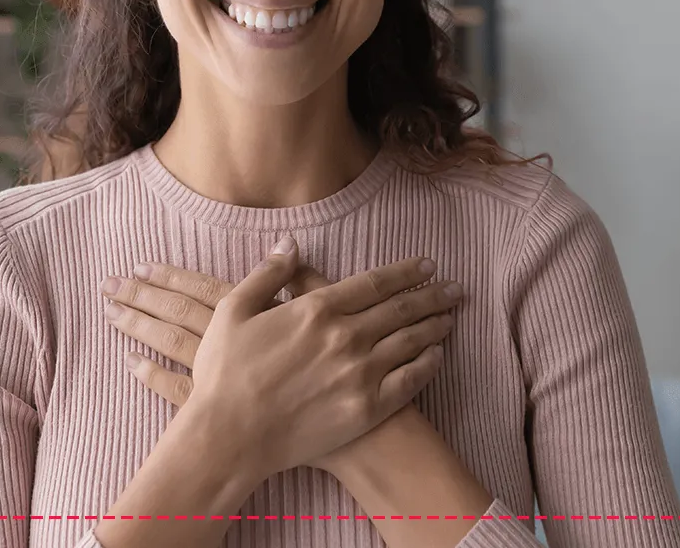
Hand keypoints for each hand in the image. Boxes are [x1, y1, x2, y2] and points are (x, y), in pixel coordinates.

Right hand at [100, 238, 461, 473]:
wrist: (230, 436)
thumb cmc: (225, 373)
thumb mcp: (233, 310)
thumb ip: (267, 274)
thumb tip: (291, 243)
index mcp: (317, 309)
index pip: (375, 282)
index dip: (405, 272)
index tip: (427, 265)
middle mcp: (346, 337)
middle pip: (401, 309)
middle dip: (432, 295)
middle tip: (455, 288)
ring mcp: (360, 373)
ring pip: (411, 342)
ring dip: (435, 326)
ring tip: (452, 316)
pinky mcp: (366, 408)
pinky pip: (409, 381)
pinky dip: (428, 365)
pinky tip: (437, 356)